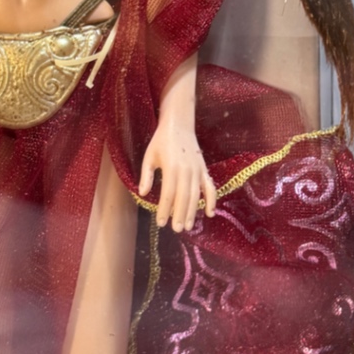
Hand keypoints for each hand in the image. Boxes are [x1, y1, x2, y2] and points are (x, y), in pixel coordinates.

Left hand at [138, 115, 216, 232]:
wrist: (179, 124)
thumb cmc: (161, 141)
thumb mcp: (149, 156)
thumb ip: (146, 176)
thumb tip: (142, 193)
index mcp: (171, 167)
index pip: (168, 193)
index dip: (165, 209)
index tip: (160, 222)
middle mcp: (186, 170)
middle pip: (184, 197)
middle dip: (180, 215)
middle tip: (176, 229)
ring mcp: (197, 170)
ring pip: (196, 195)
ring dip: (193, 211)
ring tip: (188, 226)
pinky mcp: (204, 169)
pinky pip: (210, 187)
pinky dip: (212, 200)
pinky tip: (210, 213)